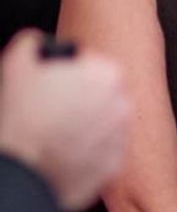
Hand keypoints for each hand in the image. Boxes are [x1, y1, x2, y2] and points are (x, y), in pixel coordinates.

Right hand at [0, 30, 127, 210]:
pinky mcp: (115, 163)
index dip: (69, 76)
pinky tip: (64, 150)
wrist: (20, 168)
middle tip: (53, 109)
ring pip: (105, 122)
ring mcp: (122, 135)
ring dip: (87, 124)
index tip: (53, 86)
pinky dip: (88, 150)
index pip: (93, 67)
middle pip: (102, 94)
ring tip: (56, 131)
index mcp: (107, 74)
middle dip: (81, 98)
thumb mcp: (18, 64)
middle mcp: (123, 103)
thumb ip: (34, 43)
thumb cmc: (20, 116)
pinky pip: (103, 151)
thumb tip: (39, 42)